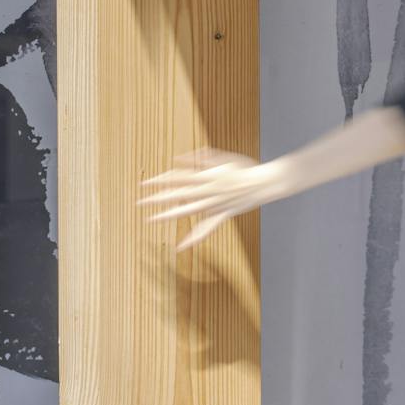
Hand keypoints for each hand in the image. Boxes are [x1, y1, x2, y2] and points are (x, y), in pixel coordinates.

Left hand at [142, 148, 279, 250]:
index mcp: (207, 175)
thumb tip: (180, 157)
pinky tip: (182, 246)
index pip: (178, 178)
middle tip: (141, 202)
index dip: (161, 180)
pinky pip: (207, 228)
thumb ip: (203, 157)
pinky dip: (194, 237)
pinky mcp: (222, 214)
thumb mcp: (223, 158)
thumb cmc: (244, 169)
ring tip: (153, 219)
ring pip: (188, 210)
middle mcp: (208, 191)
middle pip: (179, 194)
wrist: (263, 183)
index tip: (146, 183)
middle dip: (159, 198)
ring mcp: (215, 204)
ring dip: (169, 215)